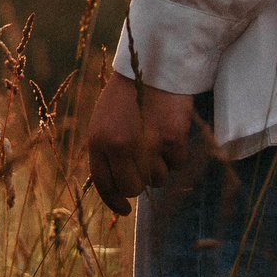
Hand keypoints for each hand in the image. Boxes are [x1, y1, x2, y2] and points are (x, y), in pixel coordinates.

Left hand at [85, 70, 203, 215]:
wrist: (153, 66)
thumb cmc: (127, 95)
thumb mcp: (104, 121)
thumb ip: (106, 152)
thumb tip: (119, 187)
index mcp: (98, 140)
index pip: (103, 184)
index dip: (114, 201)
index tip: (125, 210)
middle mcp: (119, 146)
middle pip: (133, 188)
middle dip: (141, 182)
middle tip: (146, 165)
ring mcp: (147, 144)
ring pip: (158, 179)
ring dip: (160, 166)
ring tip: (158, 140)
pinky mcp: (172, 139)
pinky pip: (178, 164)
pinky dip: (178, 154)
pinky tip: (172, 133)